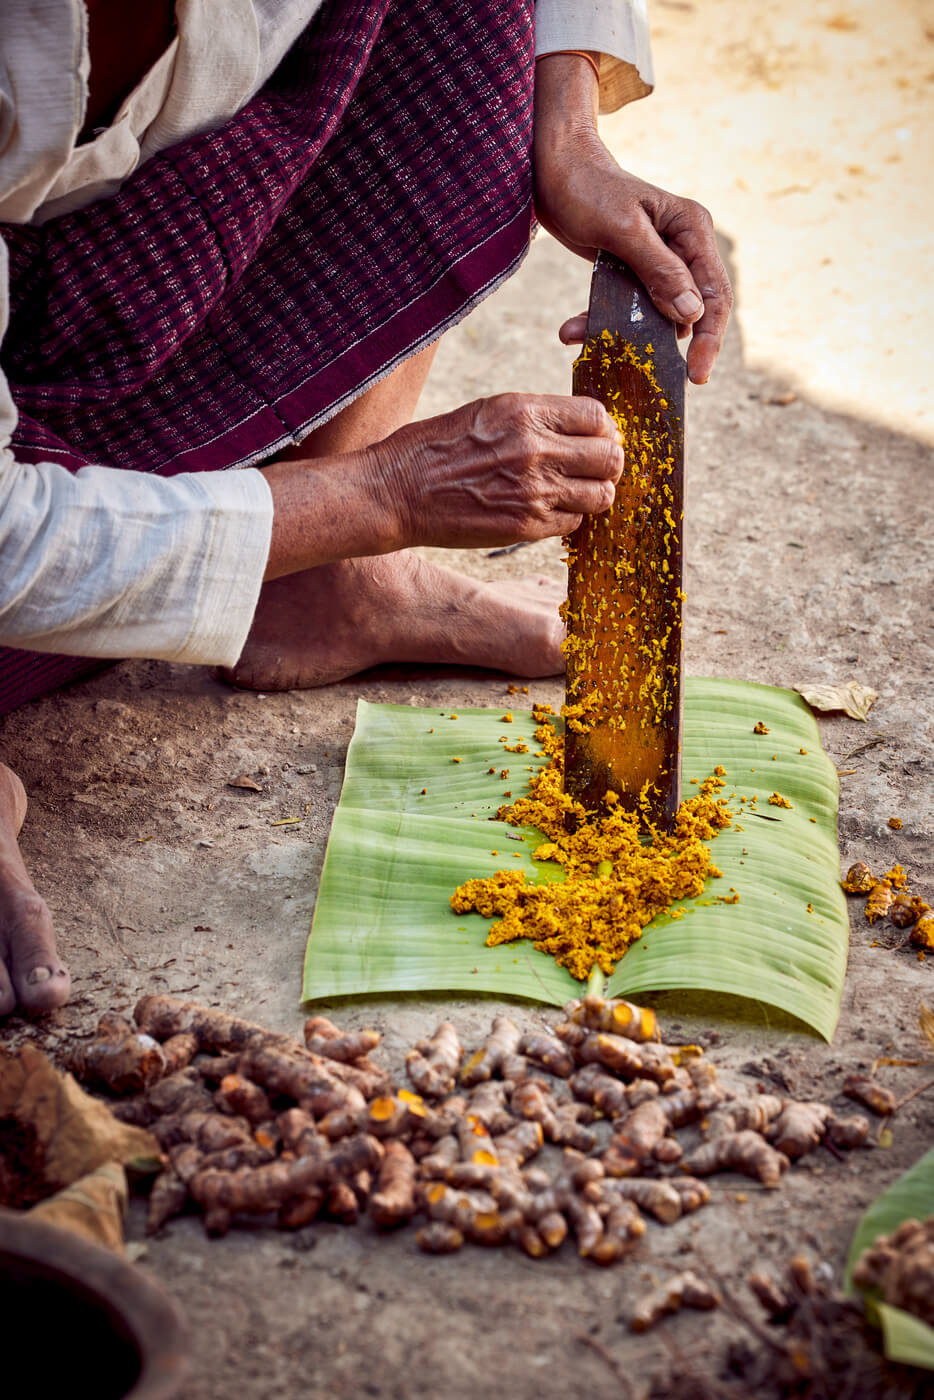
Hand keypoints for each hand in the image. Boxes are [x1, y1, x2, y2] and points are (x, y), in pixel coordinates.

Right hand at [370, 393, 624, 548]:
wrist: (398, 492)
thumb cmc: (436, 447)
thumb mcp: (487, 411)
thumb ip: (535, 417)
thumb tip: (579, 428)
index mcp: (525, 412)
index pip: (597, 416)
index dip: (603, 429)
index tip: (596, 438)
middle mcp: (535, 450)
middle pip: (609, 457)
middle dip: (608, 462)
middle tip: (595, 467)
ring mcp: (534, 492)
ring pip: (601, 495)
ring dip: (594, 493)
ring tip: (577, 492)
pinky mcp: (526, 526)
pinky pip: (574, 523)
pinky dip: (569, 518)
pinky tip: (550, 510)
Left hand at [534, 54, 731, 384]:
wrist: (552, 167)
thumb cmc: (586, 187)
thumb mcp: (622, 229)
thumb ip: (658, 270)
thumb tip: (692, 314)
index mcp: (692, 230)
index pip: (714, 294)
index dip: (710, 338)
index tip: (697, 375)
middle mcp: (683, 246)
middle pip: (691, 309)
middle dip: (666, 343)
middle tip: (656, 379)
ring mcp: (659, 260)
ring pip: (655, 313)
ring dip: (622, 333)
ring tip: (578, 335)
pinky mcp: (632, 269)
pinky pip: (628, 307)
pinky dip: (603, 321)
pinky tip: (572, 329)